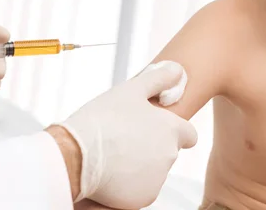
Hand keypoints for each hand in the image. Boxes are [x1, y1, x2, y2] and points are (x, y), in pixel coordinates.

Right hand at [55, 61, 197, 208]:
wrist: (76, 155)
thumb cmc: (101, 119)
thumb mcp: (131, 90)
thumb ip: (158, 79)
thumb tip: (177, 69)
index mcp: (171, 130)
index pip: (188, 134)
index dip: (172, 131)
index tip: (151, 129)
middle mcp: (170, 156)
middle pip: (167, 153)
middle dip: (150, 148)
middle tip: (123, 139)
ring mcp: (157, 179)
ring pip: (152, 172)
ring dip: (138, 166)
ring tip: (111, 155)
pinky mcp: (142, 198)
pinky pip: (139, 190)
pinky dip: (127, 185)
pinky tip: (109, 172)